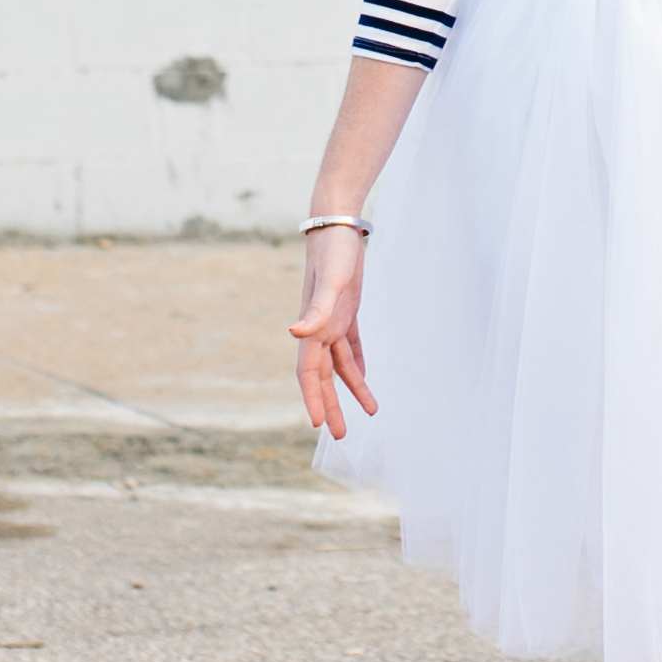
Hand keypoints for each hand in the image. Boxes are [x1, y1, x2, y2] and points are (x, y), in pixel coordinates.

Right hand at [288, 228, 375, 436]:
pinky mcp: (346, 310)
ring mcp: (333, 320)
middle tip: (340, 436)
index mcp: (313, 328)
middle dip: (331, 405)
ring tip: (368, 413)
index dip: (313, 399)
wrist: (337, 225)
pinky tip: (363, 378)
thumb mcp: (330, 281)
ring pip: (339, 365)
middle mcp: (320, 328)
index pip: (309, 373)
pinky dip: (356, 365)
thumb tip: (294, 332)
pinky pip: (350, 346)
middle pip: (323, 377)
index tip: (320, 425)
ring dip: (349, 389)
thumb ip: (316, 309)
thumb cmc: (333, 252)